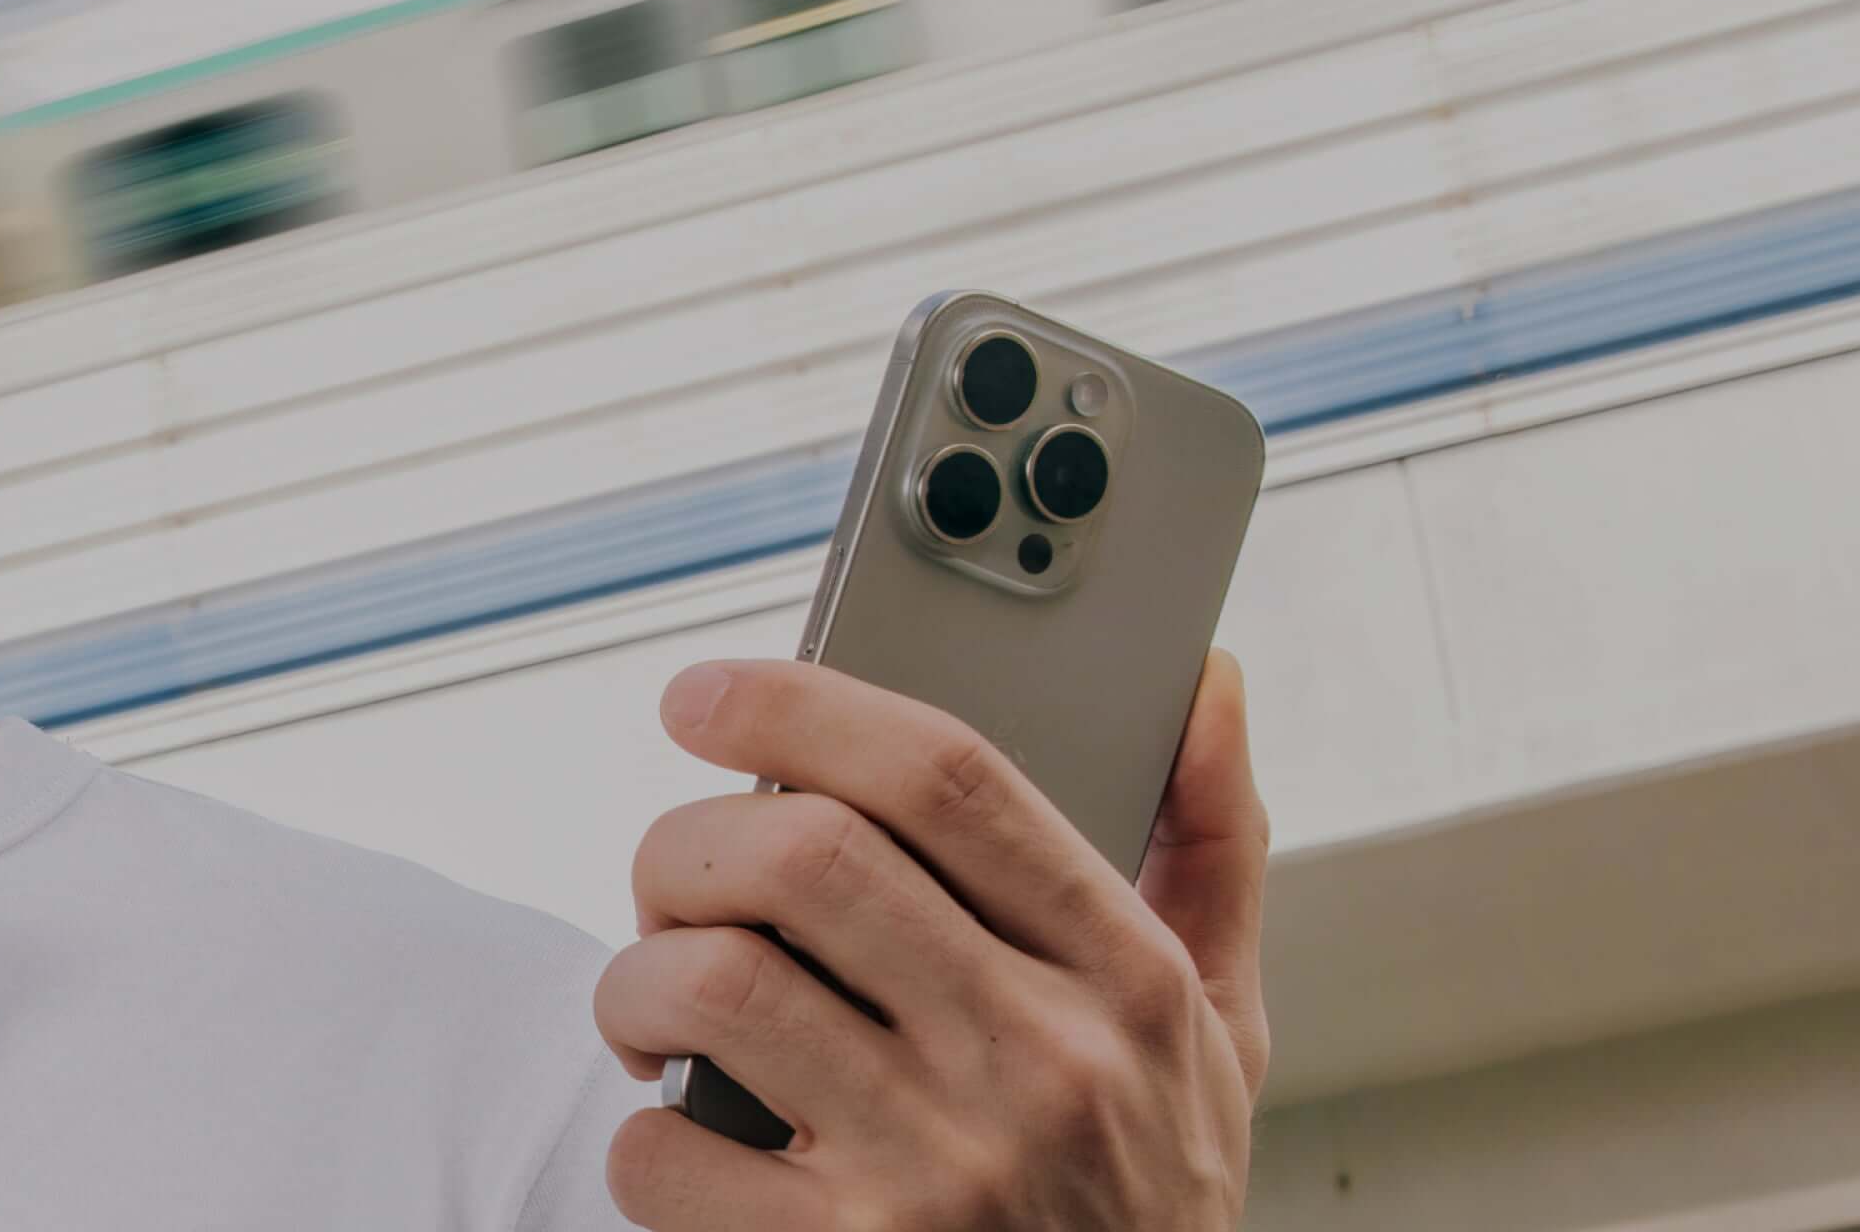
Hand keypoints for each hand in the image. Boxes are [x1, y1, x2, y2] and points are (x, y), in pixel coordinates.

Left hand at [596, 652, 1270, 1229]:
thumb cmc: (1149, 1199)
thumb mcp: (1221, 1032)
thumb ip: (1209, 851)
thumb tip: (1204, 680)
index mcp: (1127, 979)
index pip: (948, 778)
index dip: (801, 704)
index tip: (705, 696)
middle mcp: (1040, 1063)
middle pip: (805, 855)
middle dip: (687, 844)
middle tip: (674, 888)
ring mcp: (938, 1169)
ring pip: (713, 985)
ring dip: (639, 980)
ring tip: (661, 1010)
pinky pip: (665, 1153)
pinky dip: (642, 1139)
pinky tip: (689, 1144)